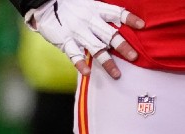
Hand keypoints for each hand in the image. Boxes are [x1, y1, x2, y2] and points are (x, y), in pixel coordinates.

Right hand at [25, 0, 144, 79]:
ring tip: (117, 75)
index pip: (116, 13)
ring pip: (95, 48)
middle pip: (109, 35)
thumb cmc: (70, 6)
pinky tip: (88, 72)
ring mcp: (77, 32)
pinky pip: (74, 54)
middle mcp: (88, 21)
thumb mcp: (88, 4)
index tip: (142, 25)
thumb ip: (103, 15)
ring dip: (107, 62)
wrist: (43, 2)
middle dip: (122, 46)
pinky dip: (80, 64)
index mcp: (95, 10)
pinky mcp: (64, 40)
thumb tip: (122, 23)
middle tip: (134, 57)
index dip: (129, 18)